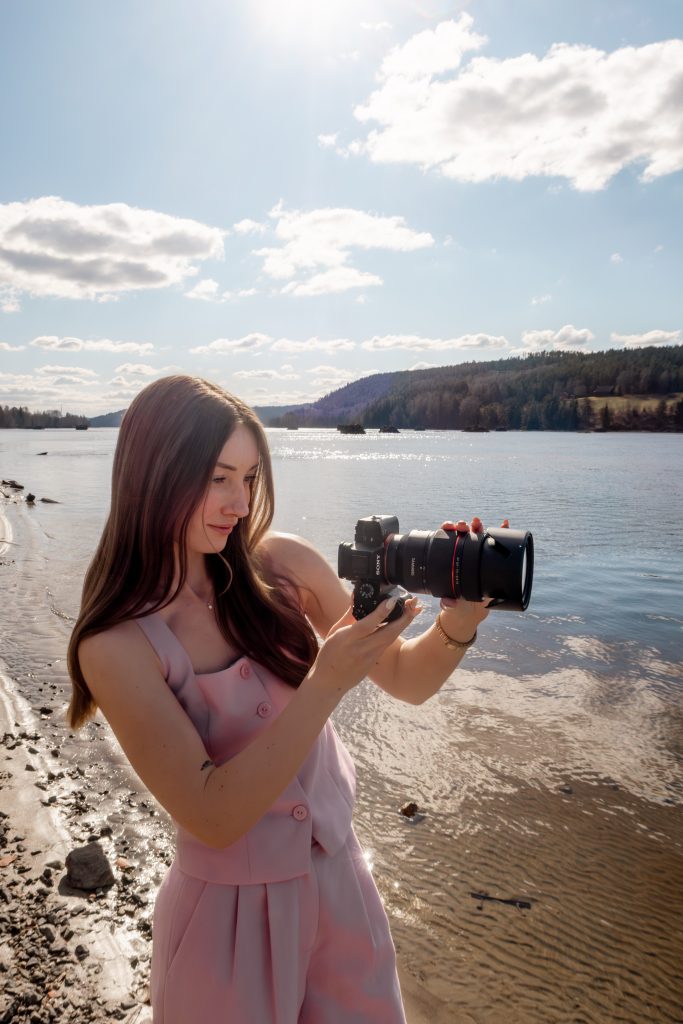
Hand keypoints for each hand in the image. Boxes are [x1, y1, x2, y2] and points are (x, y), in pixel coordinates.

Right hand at [311, 596, 421, 694]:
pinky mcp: (374, 663)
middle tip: (414, 603)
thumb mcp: (335, 631)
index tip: (393, 600)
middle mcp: (360, 649)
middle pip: (387, 633)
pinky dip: (395, 631)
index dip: (381, 612)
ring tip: (414, 609)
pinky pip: (387, 644)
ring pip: (391, 639)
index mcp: (347, 639)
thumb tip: (357, 595)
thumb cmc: (330, 652)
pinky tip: (403, 621)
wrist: (329, 681)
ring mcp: (369, 658)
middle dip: (404, 618)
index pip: (368, 624)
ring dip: (404, 623)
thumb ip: (349, 614)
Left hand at [437, 515, 510, 638]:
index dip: (447, 530)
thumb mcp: (451, 606)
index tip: (449, 526)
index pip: (446, 540)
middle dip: (464, 526)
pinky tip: (504, 525)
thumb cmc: (457, 607)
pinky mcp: (491, 563)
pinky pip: (497, 547)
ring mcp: (477, 558)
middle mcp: (462, 556)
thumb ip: (448, 604)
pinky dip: (502, 533)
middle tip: (465, 525)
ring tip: (479, 522)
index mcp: (449, 561)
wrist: (471, 614)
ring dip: (480, 527)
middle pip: (462, 536)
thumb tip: (448, 602)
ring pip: (478, 538)